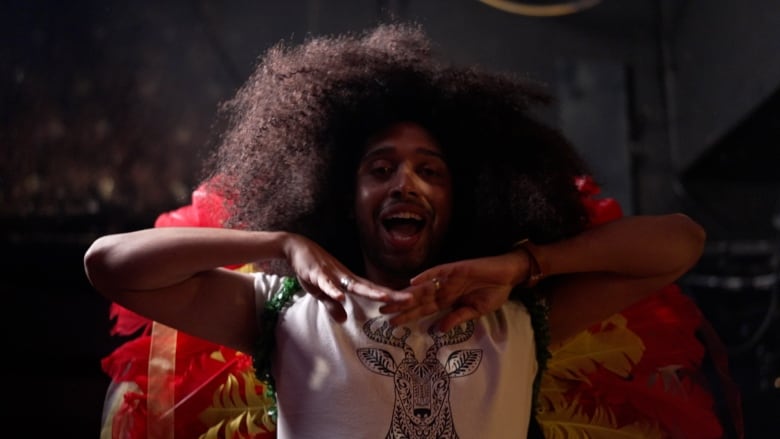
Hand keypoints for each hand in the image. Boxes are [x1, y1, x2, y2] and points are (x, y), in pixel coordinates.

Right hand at [282, 233, 410, 321]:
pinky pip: (327, 283)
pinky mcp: (316, 273)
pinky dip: (334, 290)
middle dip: (390, 294)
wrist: (296, 248)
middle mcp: (345, 277)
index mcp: (348, 282)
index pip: (373, 291)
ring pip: (354, 284)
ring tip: (385, 298)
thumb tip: (343, 319)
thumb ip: (332, 305)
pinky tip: (342, 296)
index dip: (391, 297)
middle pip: (371, 287)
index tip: (409, 302)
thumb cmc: (312, 270)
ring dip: (369, 291)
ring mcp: (332, 274)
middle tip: (411, 300)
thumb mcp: (322, 292)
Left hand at [380, 250, 531, 330]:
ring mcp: (448, 278)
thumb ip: (456, 319)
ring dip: (408, 293)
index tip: (392, 324)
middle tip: (382, 312)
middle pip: (418, 299)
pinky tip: (414, 282)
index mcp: (448, 300)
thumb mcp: (475, 311)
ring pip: (423, 287)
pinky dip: (426, 276)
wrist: (508, 275)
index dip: (408, 316)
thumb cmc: (494, 291)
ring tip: (392, 299)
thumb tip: (438, 331)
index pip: (423, 310)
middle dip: (401, 306)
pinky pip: (438, 272)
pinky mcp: (455, 268)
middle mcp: (443, 288)